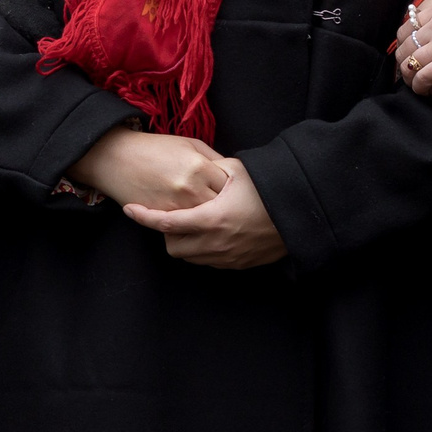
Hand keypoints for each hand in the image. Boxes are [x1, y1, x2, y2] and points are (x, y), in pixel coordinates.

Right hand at [66, 127, 231, 211]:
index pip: (230, 186)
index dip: (234, 189)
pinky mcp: (162, 219)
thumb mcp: (190, 144)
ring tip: (215, 216)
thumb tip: (232, 176)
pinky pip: (185, 230)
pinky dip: (192, 227)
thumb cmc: (156, 148)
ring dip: (211, 221)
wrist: (117, 159)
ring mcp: (176, 207)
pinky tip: (196, 221)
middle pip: (221, 208)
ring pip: (204, 224)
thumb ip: (214, 159)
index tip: (235, 190)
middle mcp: (190, 190)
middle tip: (229, 207)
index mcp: (199, 167)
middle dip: (226, 208)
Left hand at [125, 160, 286, 268]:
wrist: (302, 215)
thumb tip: (194, 167)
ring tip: (195, 221)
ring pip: (190, 257)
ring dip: (185, 242)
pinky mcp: (240, 265)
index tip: (129, 209)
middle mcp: (216, 243)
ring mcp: (228, 257)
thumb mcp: (238, 170)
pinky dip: (203, 249)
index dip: (143, 217)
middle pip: (173, 247)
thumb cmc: (270, 189)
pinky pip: (210, 262)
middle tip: (173, 213)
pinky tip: (213, 231)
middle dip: (167, 232)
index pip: (166, 223)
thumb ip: (211, 169)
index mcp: (212, 219)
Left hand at [401, 0, 431, 92]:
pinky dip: (418, 85)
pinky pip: (424, 76)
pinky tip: (423, 91)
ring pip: (410, 60)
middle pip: (405, 42)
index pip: (411, 23)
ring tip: (414, 83)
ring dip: (408, 74)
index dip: (408, 38)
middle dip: (403, 56)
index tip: (413, 49)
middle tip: (409, 68)